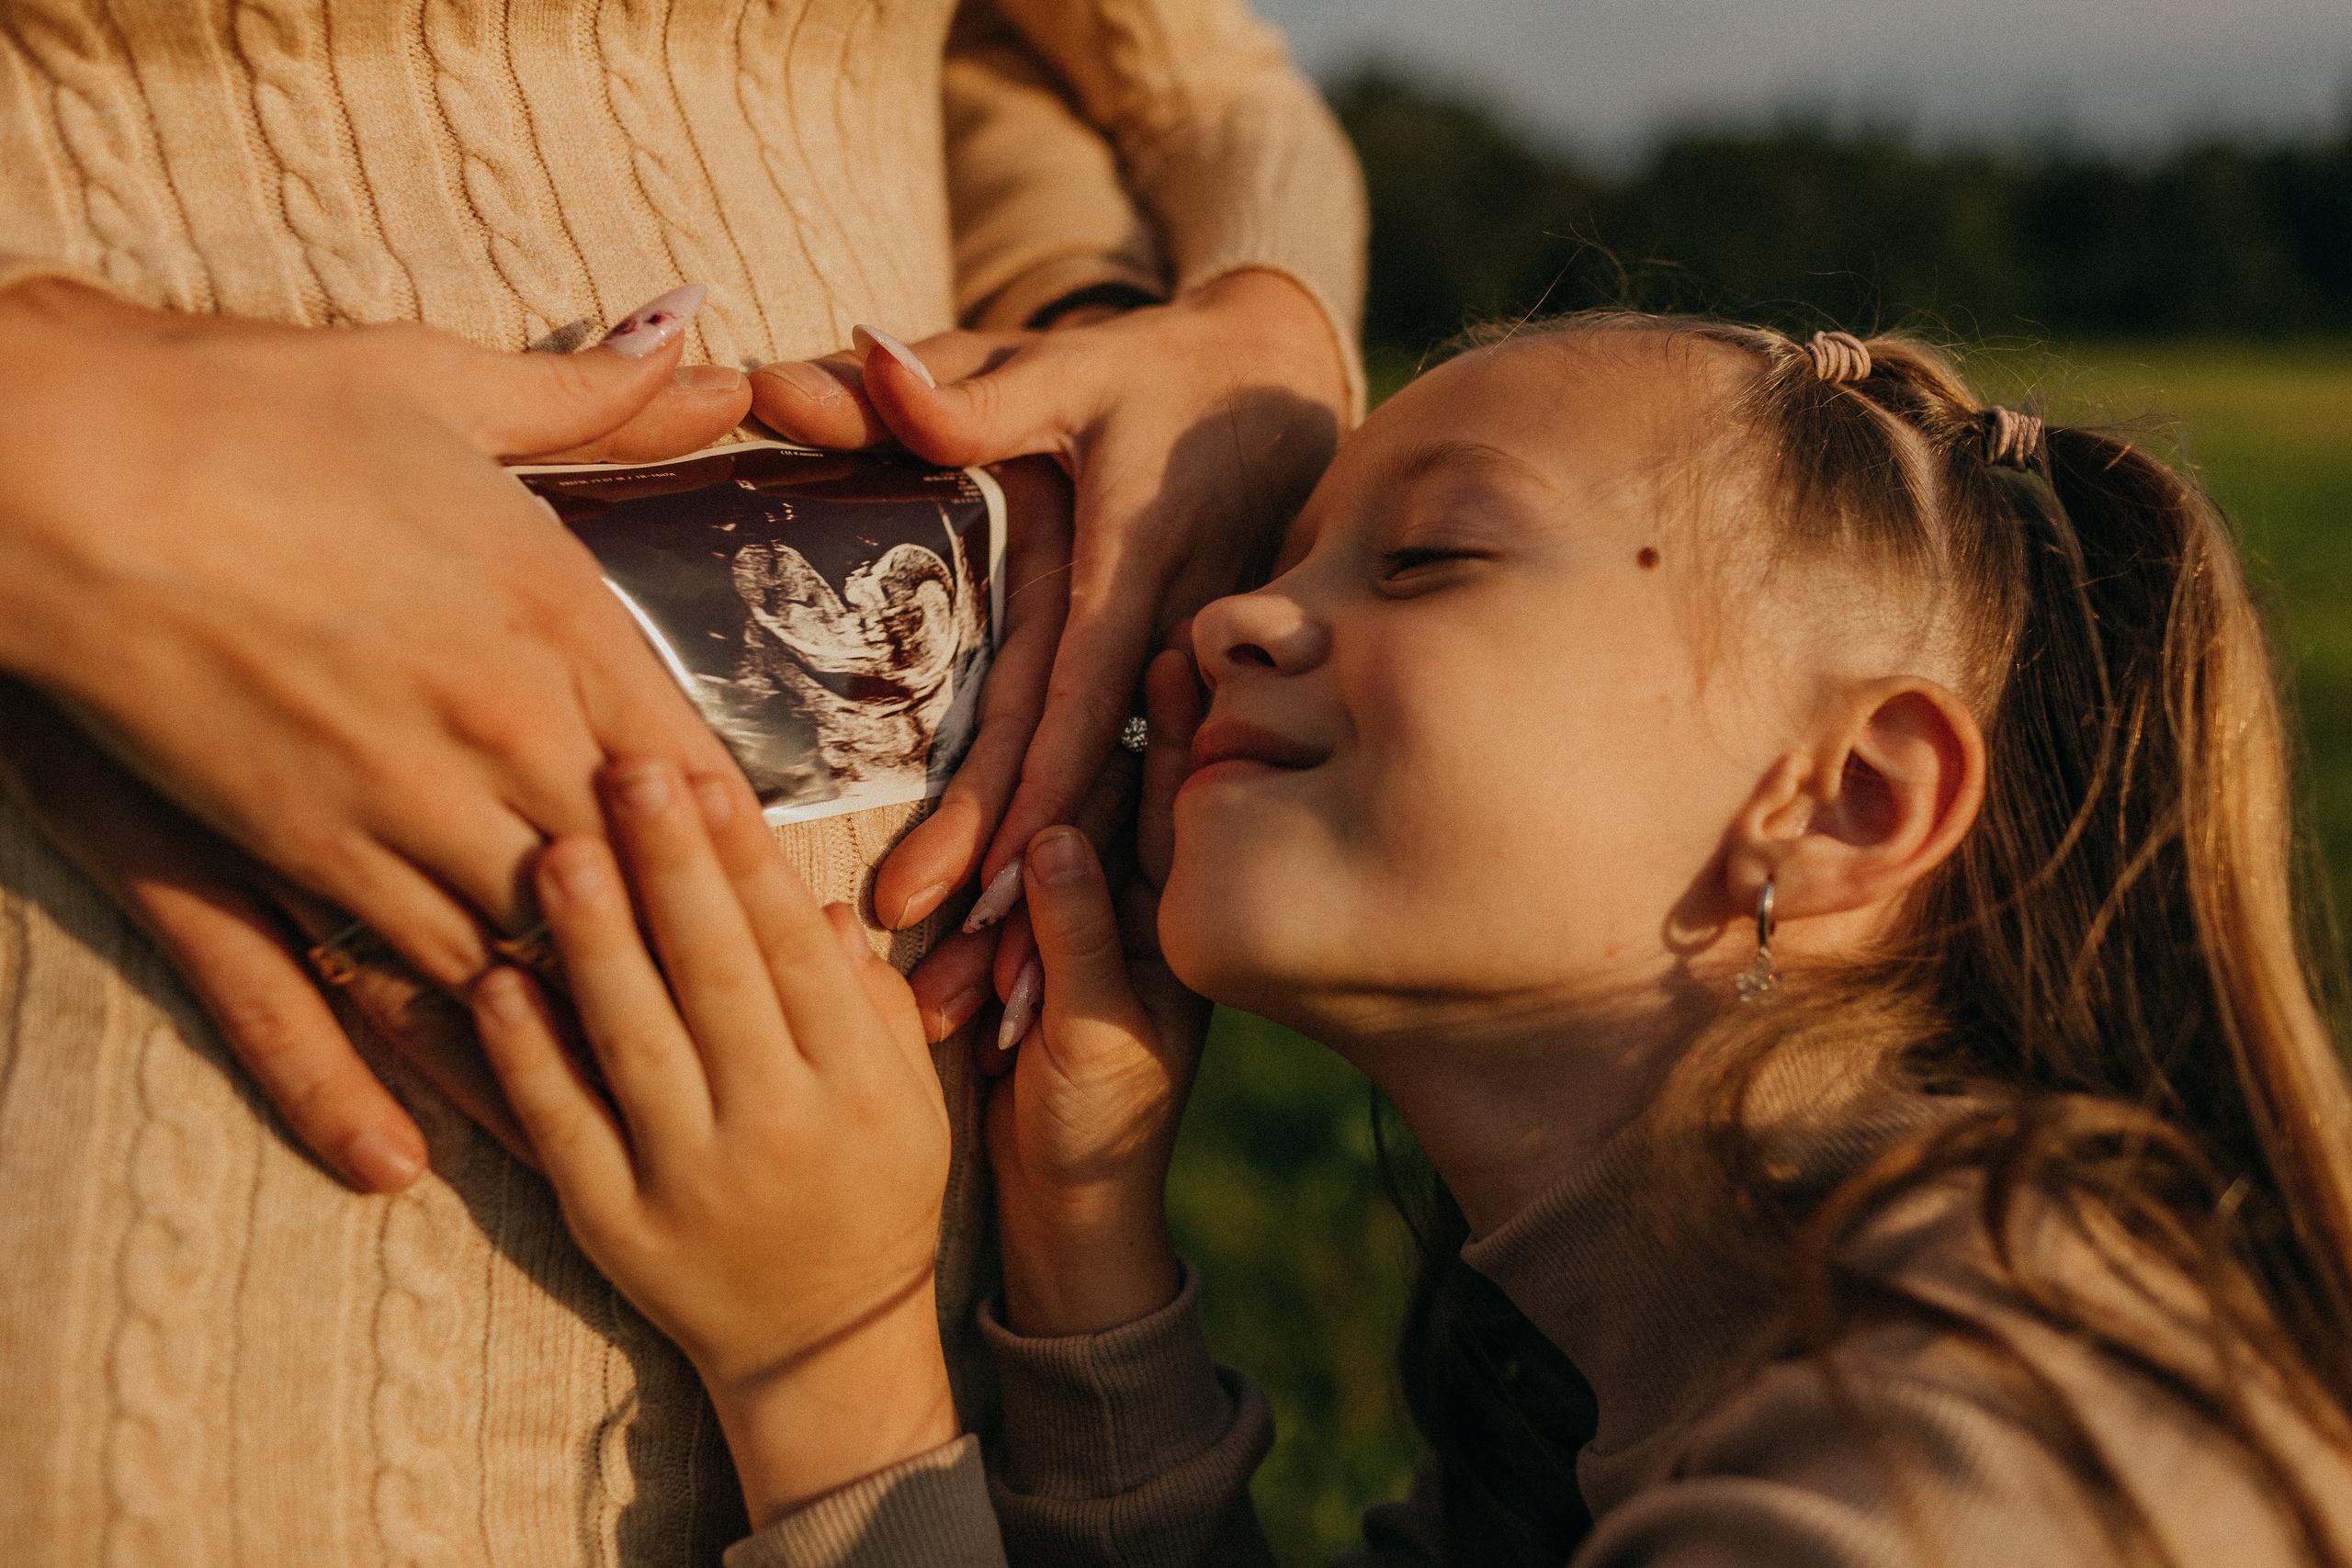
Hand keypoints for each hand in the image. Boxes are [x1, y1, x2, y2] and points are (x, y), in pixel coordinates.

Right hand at [0, 278, 755, 998]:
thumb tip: (708, 359)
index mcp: (562, 615)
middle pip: (644, 871)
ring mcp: (411, 798)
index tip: (752, 868)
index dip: (730, 833)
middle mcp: (509, 723)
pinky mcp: (306, 851)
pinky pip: (429, 966)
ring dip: (589, 975)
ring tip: (631, 1024)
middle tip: (716, 978)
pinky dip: (480, 1006)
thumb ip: (594, 403)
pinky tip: (505, 1038)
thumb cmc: (244, 410)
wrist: (55, 468)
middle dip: (681, 923)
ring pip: (550, 939)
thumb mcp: (440, 384)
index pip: (700, 767)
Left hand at [471, 758, 955, 1526]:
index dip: (747, 859)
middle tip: (624, 771)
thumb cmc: (873, 1199)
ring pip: (635, 1040)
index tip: (705, 777)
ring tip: (557, 848)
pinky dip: (527, 1055)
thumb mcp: (907, 1100)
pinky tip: (495, 982)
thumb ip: (869, 1002)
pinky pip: (565, 1126)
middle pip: (715, 975)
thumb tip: (821, 906)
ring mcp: (690, 1179)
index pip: (791, 950)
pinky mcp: (616, 1224)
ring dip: (594, 939)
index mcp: (853, 1085)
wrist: (824, 1347)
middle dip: (670, 866)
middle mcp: (775, 1126)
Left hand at [752, 270, 1346, 934]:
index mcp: (1134, 576)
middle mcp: (1165, 650)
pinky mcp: (1174, 702)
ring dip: (1053, 927)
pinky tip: (1038, 970)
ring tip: (984, 1026)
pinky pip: (1124, 806)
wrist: (1279, 387)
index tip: (967, 892)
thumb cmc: (1154, 373)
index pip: (1073, 706)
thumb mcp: (1063, 365)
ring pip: (1110, 822)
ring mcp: (1179, 686)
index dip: (1024, 803)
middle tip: (943, 1000)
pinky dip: (1084, 887)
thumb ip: (954, 387)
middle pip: (1086, 794)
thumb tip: (847, 367)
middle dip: (1020, 906)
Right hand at [985, 650, 1213, 1336]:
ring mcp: (1079, 909)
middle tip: (1129, 635)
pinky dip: (995, 829)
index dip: (1184, 735)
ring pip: (1059, 819)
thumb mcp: (1098, 1039)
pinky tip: (1012, 748)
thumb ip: (1079, 938)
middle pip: (1118, 794)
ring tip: (1086, 680)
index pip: (1185, 813)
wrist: (1056, 1207)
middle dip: (1109, 729)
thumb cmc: (1099, 1132)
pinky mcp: (1025, 924)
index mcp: (1176, 927)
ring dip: (1057, 759)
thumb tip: (1054, 843)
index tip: (1180, 655)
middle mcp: (1132, 904)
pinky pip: (1009, 861)